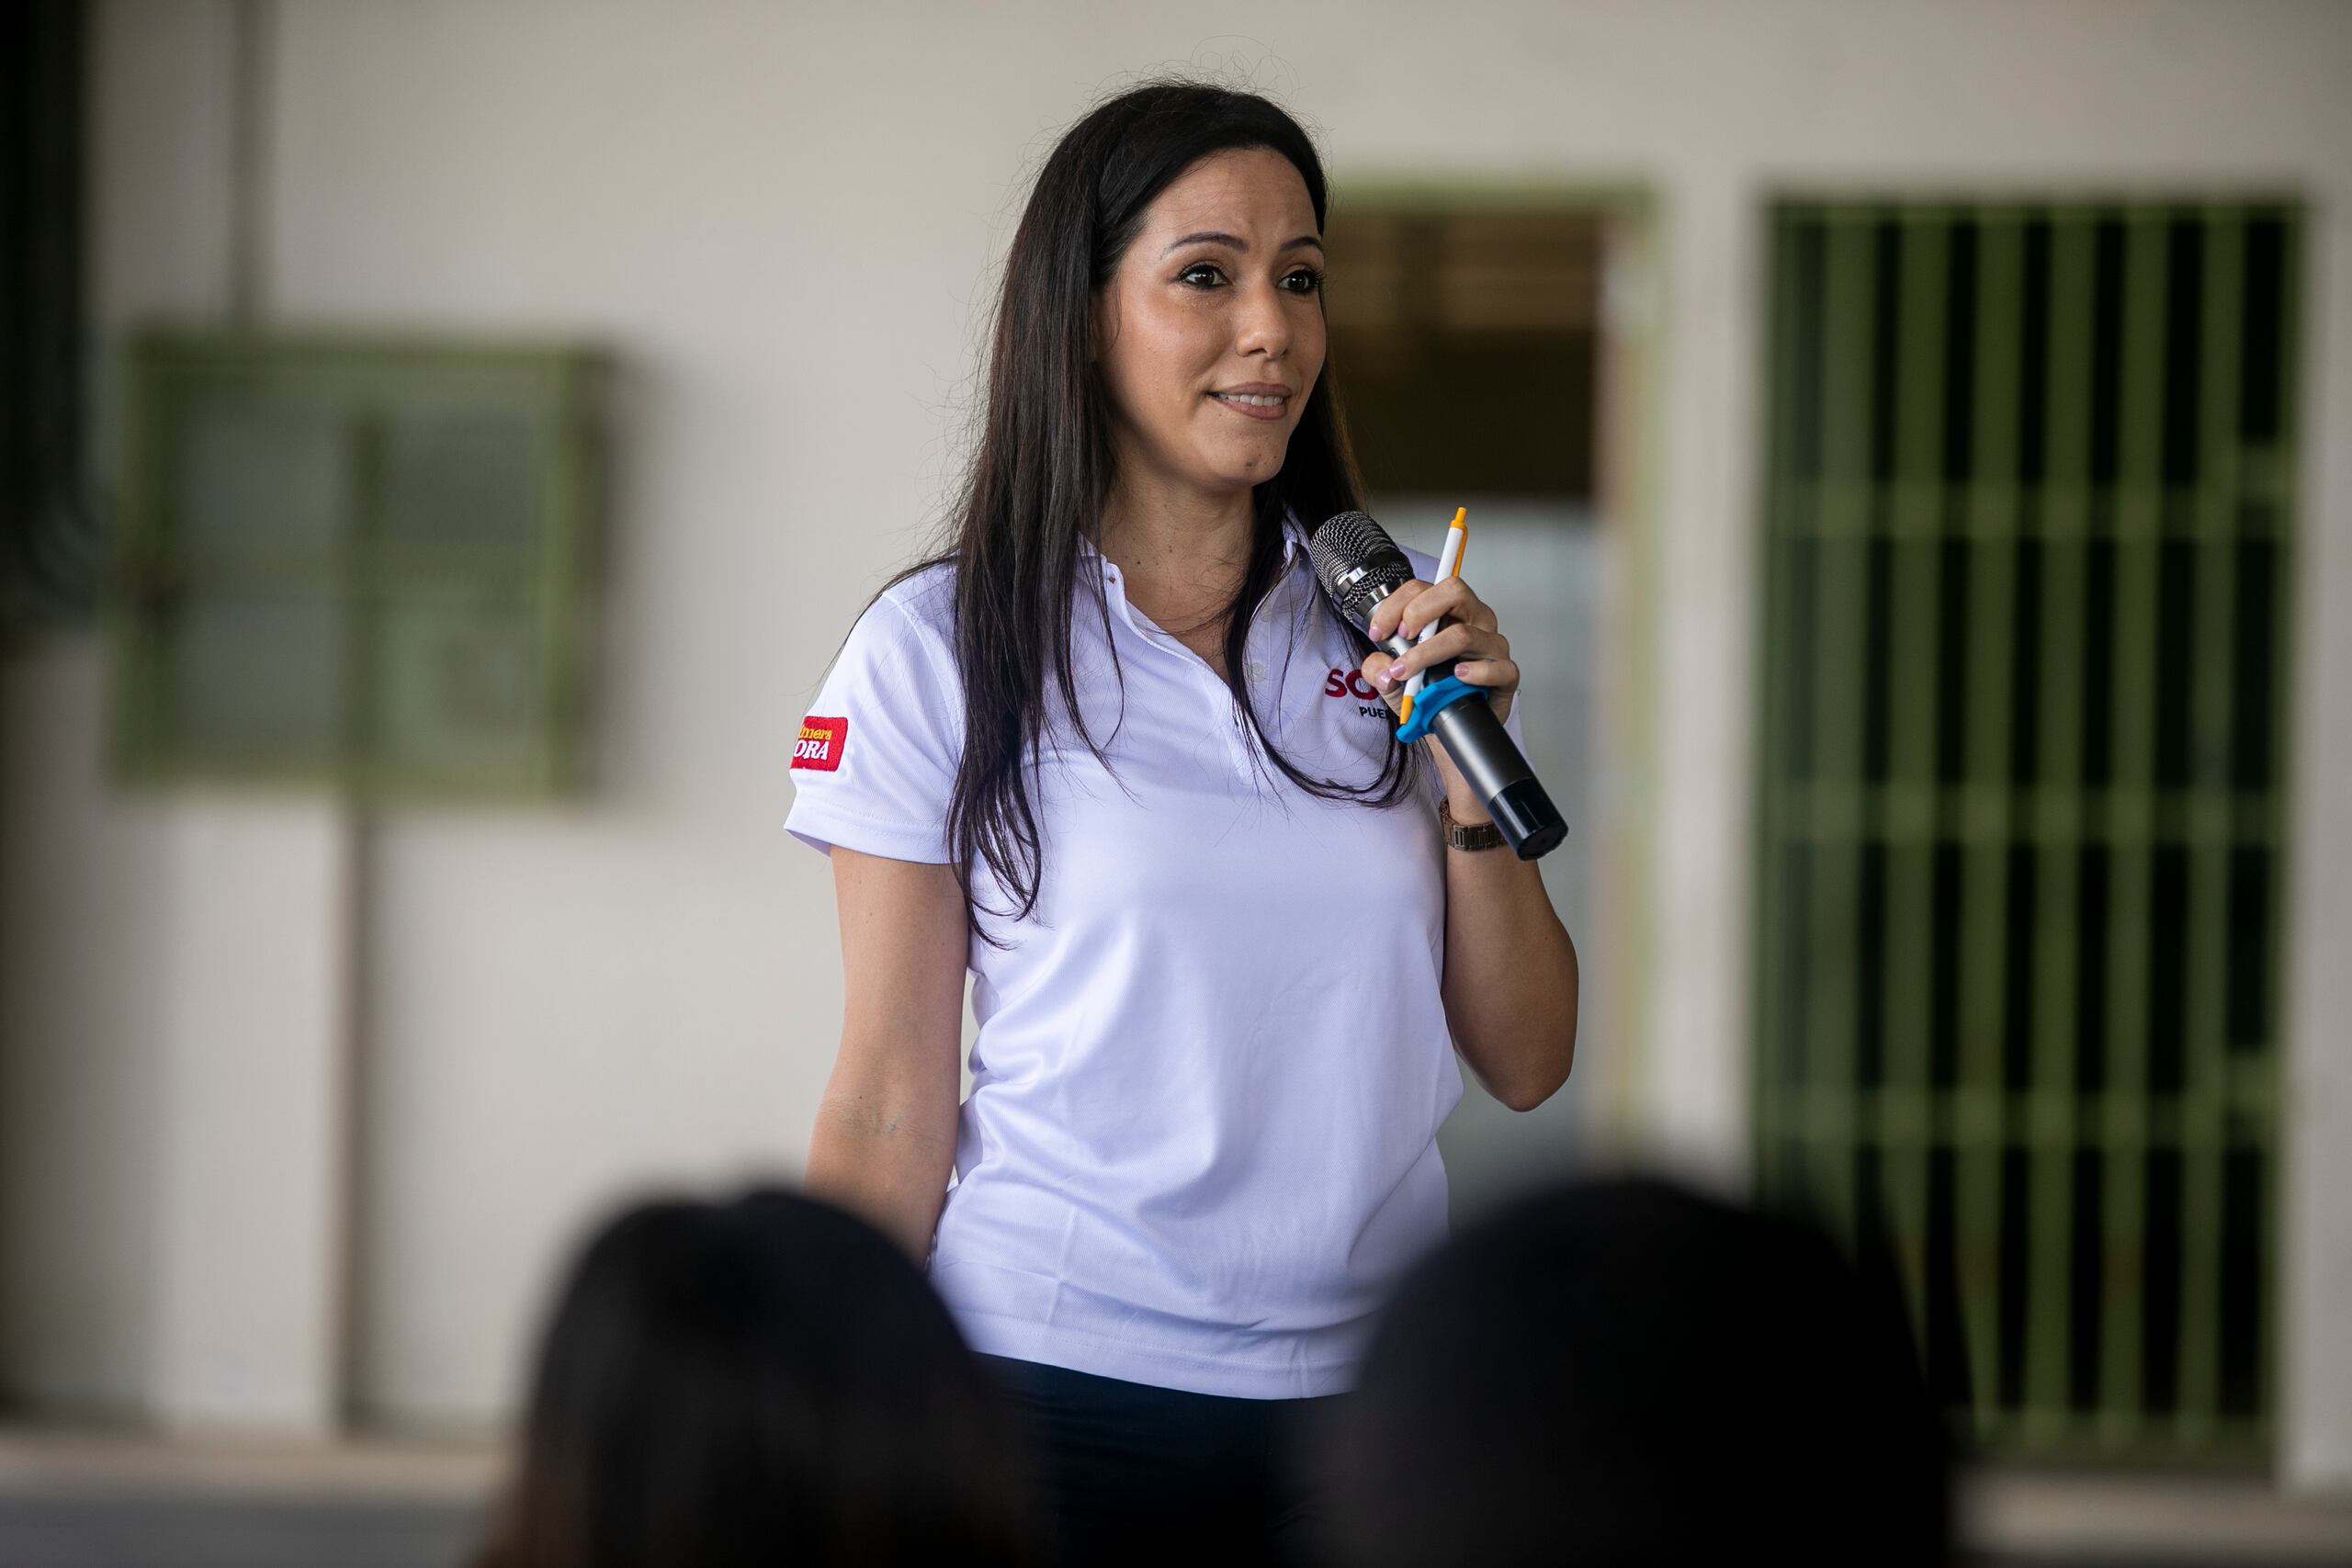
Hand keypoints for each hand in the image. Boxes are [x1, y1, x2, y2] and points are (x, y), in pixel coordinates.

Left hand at [1359, 576, 1517, 729]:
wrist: (1450, 726)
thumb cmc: (1429, 693)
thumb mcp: (1393, 680)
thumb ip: (1378, 669)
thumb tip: (1383, 669)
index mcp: (1447, 612)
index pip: (1422, 589)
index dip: (1395, 606)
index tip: (1379, 632)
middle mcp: (1473, 621)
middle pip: (1454, 591)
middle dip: (1418, 611)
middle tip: (1402, 637)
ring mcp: (1491, 645)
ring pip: (1464, 634)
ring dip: (1429, 652)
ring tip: (1411, 671)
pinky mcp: (1505, 674)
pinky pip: (1498, 668)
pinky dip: (1476, 672)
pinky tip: (1458, 676)